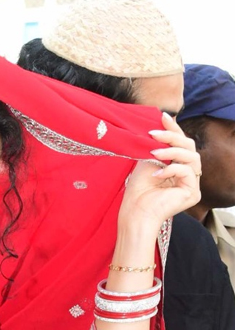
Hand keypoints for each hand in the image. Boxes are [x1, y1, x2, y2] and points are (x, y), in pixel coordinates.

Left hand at [118, 113, 200, 231]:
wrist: (135, 213)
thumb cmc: (138, 191)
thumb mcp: (147, 160)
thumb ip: (157, 144)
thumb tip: (162, 119)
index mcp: (178, 166)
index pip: (181, 143)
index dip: (173, 129)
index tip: (162, 116)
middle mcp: (188, 175)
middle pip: (189, 146)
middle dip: (171, 137)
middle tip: (153, 134)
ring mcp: (192, 184)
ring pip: (191, 156)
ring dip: (171, 152)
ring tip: (153, 154)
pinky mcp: (193, 193)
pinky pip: (188, 171)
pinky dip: (172, 169)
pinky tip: (157, 174)